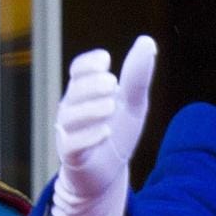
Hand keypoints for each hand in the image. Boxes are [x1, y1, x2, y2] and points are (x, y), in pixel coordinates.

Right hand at [48, 35, 156, 215]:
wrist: (108, 174)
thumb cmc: (117, 133)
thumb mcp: (132, 104)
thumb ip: (137, 76)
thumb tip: (147, 40)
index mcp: (84, 92)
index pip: (78, 70)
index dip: (88, 63)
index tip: (107, 60)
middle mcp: (71, 109)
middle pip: (74, 91)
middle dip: (91, 85)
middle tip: (112, 82)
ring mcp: (69, 133)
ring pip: (71, 117)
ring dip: (90, 109)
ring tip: (111, 105)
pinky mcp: (72, 157)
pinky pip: (72, 145)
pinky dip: (88, 137)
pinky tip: (106, 131)